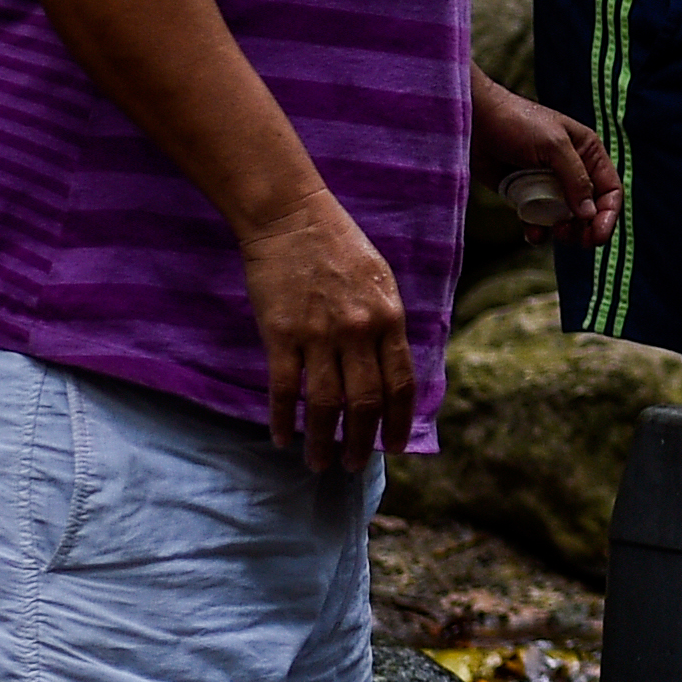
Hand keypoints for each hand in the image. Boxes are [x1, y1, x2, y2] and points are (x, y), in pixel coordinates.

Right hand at [239, 191, 413, 473]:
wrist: (291, 216)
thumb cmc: (338, 245)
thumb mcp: (380, 281)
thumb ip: (387, 325)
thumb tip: (389, 371)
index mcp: (389, 318)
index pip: (400, 384)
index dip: (398, 422)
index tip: (395, 447)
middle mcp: (359, 331)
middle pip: (365, 403)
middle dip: (361, 442)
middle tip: (353, 466)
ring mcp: (319, 334)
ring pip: (326, 405)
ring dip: (324, 441)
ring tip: (320, 463)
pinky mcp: (281, 334)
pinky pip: (285, 389)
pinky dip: (283, 420)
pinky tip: (282, 439)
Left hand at [473, 81, 620, 243]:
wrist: (474, 121)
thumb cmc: (517, 123)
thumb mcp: (554, 146)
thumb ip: (575, 179)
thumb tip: (590, 214)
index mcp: (587, 153)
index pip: (610, 189)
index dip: (608, 214)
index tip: (599, 236)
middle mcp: (572, 170)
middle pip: (591, 209)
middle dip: (587, 227)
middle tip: (578, 240)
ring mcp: (549, 184)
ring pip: (567, 218)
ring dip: (565, 230)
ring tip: (557, 232)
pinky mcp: (526, 195)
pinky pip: (539, 220)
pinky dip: (539, 231)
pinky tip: (533, 234)